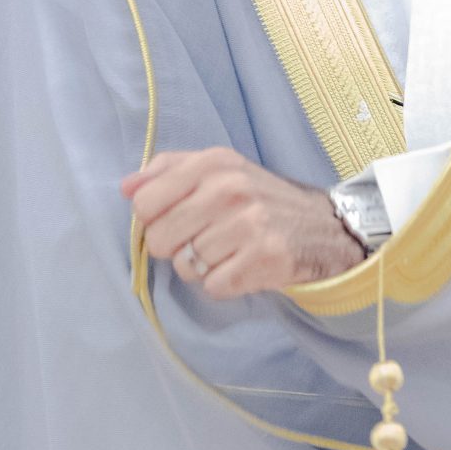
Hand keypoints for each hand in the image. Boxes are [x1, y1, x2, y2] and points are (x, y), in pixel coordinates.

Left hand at [121, 146, 364, 296]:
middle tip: (204, 240)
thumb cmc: (260, 199)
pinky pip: (213, 286)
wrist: (324, 226)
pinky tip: (242, 267)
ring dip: (202, 268)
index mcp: (213, 163)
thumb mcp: (220, 169)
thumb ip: (168, 170)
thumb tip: (126, 187)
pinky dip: (224, 283)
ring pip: (185, 267)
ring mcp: (249, 224)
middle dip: (176, 248)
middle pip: (160, 239)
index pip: (145, 202)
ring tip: (228, 252)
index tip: (175, 220)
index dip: (153, 219)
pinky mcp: (264, 258)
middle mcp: (230, 189)